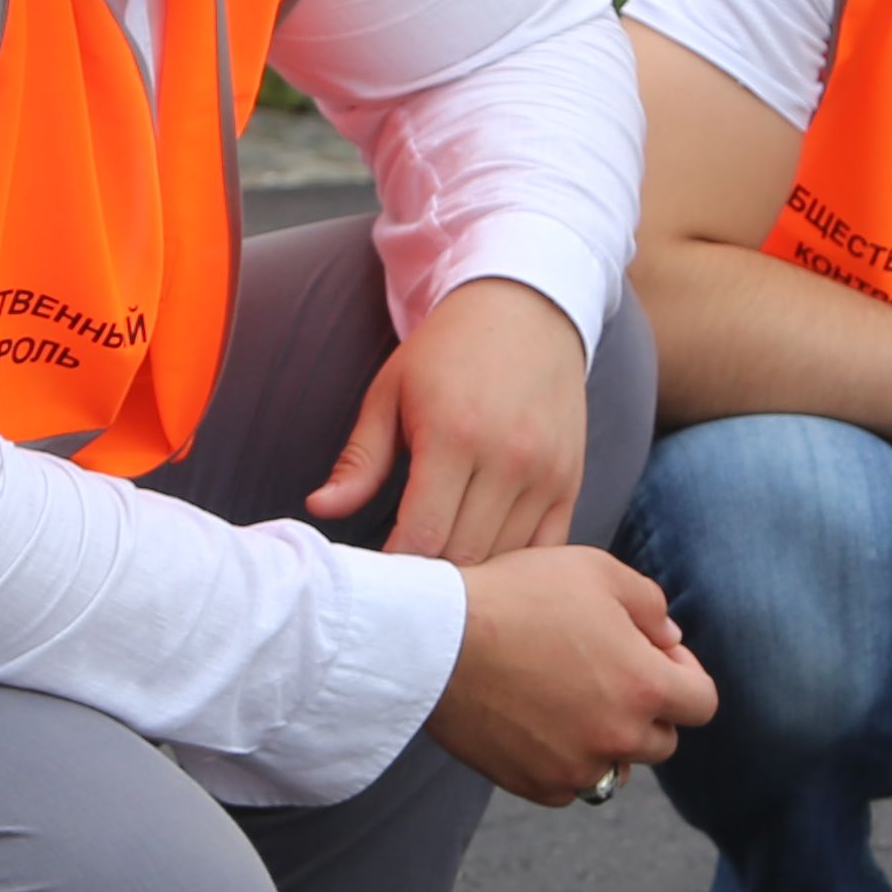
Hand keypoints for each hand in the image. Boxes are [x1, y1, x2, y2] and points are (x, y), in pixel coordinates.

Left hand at [308, 278, 592, 567]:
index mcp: (454, 434)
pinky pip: (548, 548)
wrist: (526, 310)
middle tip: (405, 582)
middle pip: (464, 555)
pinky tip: (485, 559)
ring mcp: (546, 472)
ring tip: (439, 574)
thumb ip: (360, 460)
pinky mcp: (570, 480)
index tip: (378, 572)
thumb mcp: (390, 394)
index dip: (397, 565)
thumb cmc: (445, 352)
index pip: (424, 536)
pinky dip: (515, 565)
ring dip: (471, 575)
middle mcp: (509, 458)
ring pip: (506, 559)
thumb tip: (320, 509)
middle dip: (430, 577)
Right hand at [426, 546, 719, 803]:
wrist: (435, 640)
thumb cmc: (517, 595)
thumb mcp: (597, 572)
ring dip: (606, 740)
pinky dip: (563, 762)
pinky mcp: (532, 784)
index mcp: (645, 687)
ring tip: (569, 701)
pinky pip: (568, 785)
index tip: (653, 656)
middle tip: (606, 674)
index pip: (702, 703)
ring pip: (615, 767)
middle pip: (662, 741)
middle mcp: (617, 738)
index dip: (685, 675)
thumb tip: (670, 638)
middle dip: (646, 709)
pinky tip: (537, 723)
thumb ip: (651, 604)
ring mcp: (574, 768)